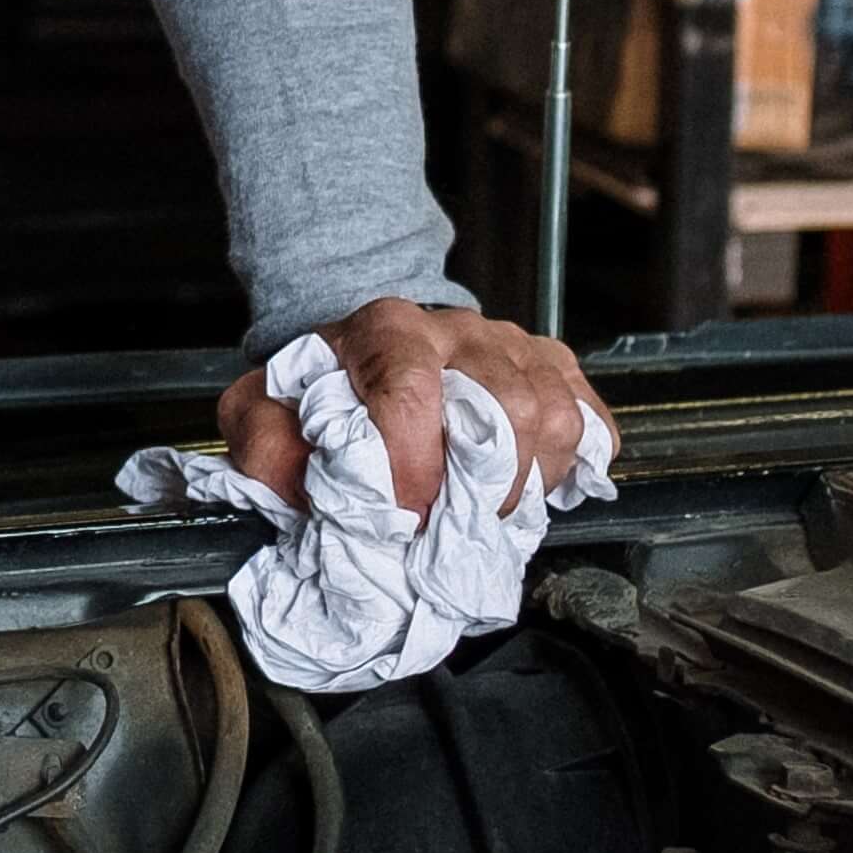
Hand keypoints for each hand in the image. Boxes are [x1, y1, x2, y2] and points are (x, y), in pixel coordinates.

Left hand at [218, 297, 614, 520]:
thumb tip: (304, 487)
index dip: (412, 467)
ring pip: (555, 414)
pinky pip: (589, 421)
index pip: (413, 393)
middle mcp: (458, 328)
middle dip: (480, 485)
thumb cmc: (321, 393)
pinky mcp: (552, 369)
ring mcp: (514, 346)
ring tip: (482, 508)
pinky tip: (526, 482)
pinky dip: (569, 465)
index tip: (403, 514)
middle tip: (449, 523)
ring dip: (525, 481)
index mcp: (386, 329)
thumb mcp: (263, 412)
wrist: (363, 355)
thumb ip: (268, 447)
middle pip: (506, 405)